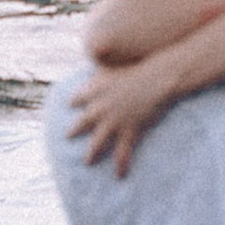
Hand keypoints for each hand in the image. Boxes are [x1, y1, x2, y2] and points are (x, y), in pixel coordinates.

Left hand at [68, 55, 172, 174]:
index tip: (70, 106)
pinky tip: (119, 175)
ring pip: (97, 142)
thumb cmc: (140, 67)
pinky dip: (120, 164)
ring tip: (87, 163)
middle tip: (66, 137)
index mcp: (95, 90)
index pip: (78, 98)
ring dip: (91, 154)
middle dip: (73, 132)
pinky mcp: (129, 130)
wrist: (157, 77)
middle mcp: (99, 107)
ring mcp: (113, 121)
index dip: (74, 102)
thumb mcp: (116, 63)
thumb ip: (104, 62)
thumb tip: (96, 48)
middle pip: (82, 123)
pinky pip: (122, 152)